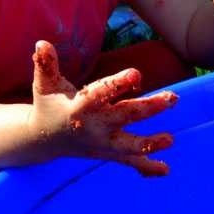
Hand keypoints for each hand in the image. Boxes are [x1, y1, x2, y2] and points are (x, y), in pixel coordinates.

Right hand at [28, 41, 177, 175]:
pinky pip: (128, 161)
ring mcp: (102, 143)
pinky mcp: (108, 153)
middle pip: (125, 116)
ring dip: (150, 143)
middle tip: (171, 98)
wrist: (43, 140)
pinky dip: (146, 167)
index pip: (101, 93)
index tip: (136, 74)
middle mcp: (94, 126)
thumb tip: (42, 43)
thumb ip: (45, 64)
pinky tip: (165, 170)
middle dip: (148, 108)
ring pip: (129, 145)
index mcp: (80, 107)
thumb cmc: (48, 105)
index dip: (118, 84)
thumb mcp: (45, 84)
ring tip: (170, 139)